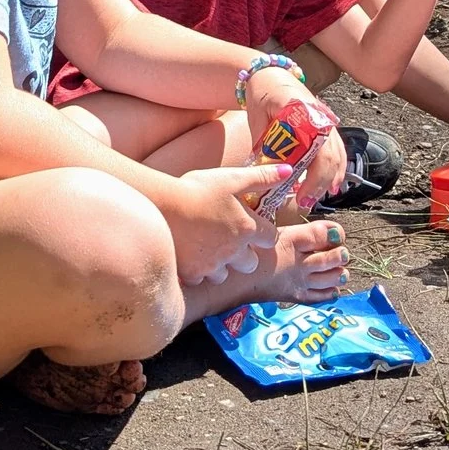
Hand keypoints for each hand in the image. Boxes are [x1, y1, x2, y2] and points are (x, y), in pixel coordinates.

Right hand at [163, 162, 289, 285]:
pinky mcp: (193, 273)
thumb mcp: (232, 178)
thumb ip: (262, 177)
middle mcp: (235, 251)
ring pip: (226, 275)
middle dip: (245, 255)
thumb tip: (288, 170)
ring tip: (208, 249)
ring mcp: (213, 265)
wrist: (160, 205)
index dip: (263, 233)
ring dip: (221, 266)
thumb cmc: (196, 188)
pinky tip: (190, 256)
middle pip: (251, 263)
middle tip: (230, 241)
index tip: (253, 227)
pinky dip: (198, 271)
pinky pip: (201, 279)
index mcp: (248, 228)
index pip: (270, 238)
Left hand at [242, 71, 347, 208]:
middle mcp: (321, 118)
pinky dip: (336, 168)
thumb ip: (267, 145)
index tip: (301, 196)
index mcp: (305, 114)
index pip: (316, 152)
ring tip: (317, 198)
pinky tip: (332, 185)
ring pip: (338, 155)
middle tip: (306, 203)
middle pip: (330, 157)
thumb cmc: (262, 96)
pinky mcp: (327, 125)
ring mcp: (327, 121)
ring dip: (330, 179)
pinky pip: (338, 150)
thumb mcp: (258, 120)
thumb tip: (272, 175)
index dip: (312, 178)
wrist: (271, 75)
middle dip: (320, 184)